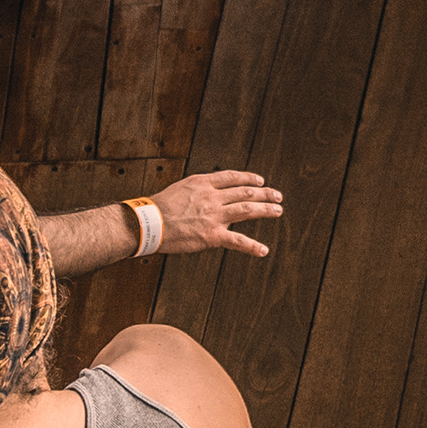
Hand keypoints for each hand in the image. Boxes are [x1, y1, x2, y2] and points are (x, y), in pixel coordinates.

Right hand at [150, 168, 283, 258]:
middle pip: (245, 192)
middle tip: (277, 196)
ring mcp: (214, 216)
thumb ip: (199, 189)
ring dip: (265, 210)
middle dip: (264, 194)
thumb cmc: (159, 207)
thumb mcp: (181, 188)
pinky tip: (263, 250)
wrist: (148, 223)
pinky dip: (252, 246)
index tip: (260, 182)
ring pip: (247, 210)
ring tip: (278, 211)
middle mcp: (212, 197)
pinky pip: (237, 240)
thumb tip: (211, 192)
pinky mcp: (212, 235)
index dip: (249, 179)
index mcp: (203, 183)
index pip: (232, 177)